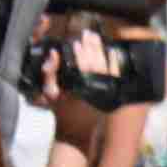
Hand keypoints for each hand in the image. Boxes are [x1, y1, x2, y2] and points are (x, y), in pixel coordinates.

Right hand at [40, 30, 112, 150]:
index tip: (77, 42)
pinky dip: (114, 64)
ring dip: (102, 52)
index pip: (83, 67)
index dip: (81, 53)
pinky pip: (115, 77)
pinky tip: (112, 52)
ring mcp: (107, 95)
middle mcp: (96, 92)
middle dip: (92, 47)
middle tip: (88, 34)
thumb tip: (53, 54)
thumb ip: (50, 73)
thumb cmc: (62, 112)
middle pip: (96, 65)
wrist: (77, 132)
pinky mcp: (113, 98)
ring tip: (97, 39)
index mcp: (81, 89)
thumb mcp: (51, 94)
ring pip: (107, 69)